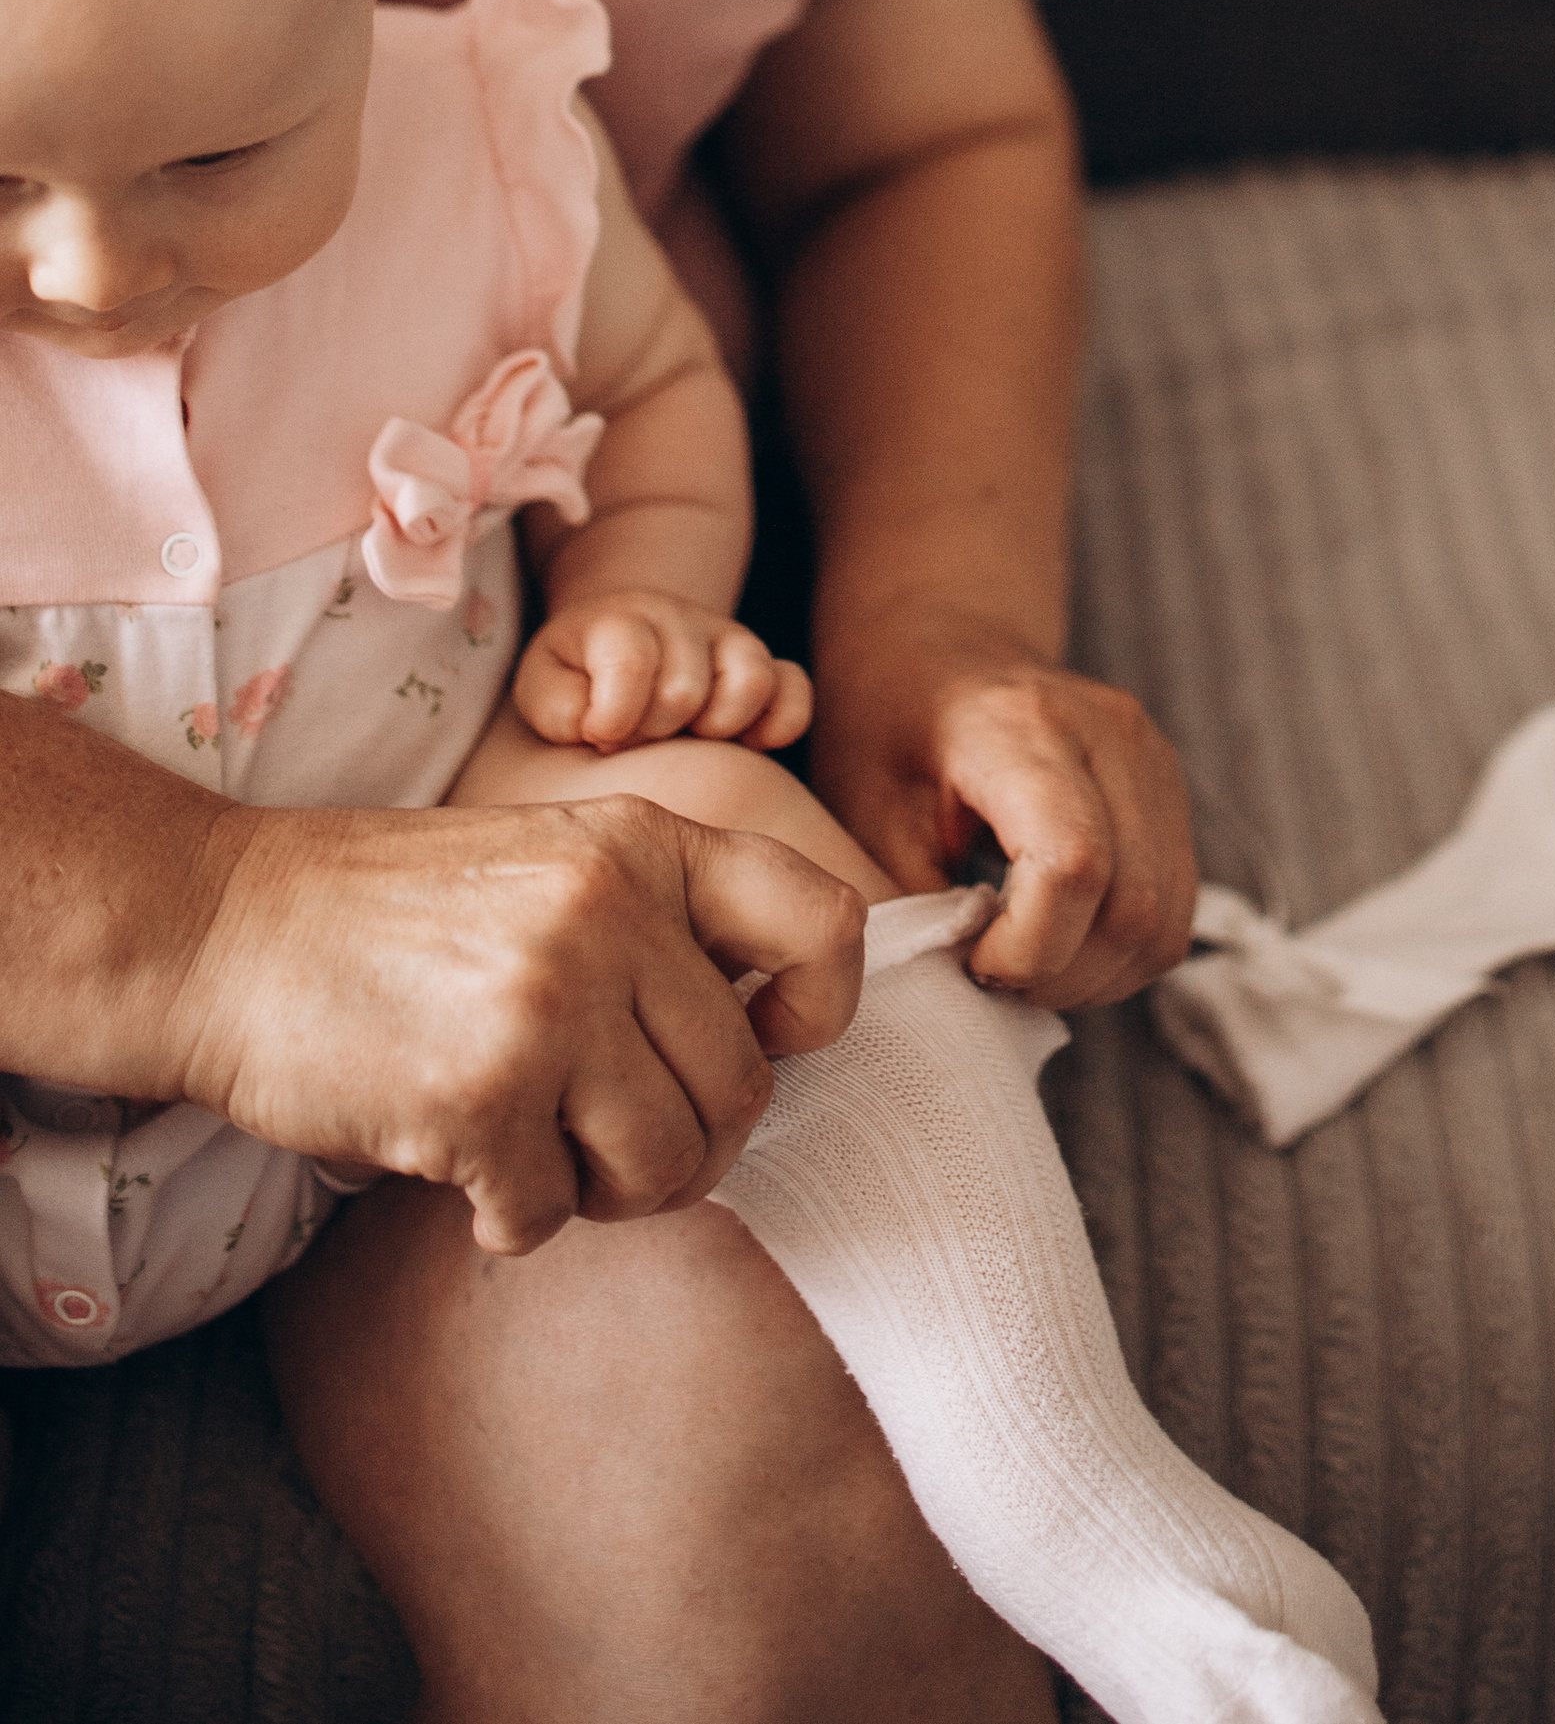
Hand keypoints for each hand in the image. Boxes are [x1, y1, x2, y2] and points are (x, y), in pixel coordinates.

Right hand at [174, 791, 864, 1256]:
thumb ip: (658, 923)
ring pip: (667, 1163)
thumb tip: (764, 1045)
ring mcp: (550, 1002)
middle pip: (741, 1085)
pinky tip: (467, 1179)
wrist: (224, 930)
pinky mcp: (480, 1096)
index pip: (823, 923)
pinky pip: (553, 1211)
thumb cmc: (392, 913)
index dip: (818, 1011)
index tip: (763, 1045)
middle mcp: (613, 912)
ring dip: (612, 1195)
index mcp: (644, 842)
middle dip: (690, 1147)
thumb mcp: (552, 860)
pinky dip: (514, 1219)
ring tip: (547, 1166)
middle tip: (615, 1150)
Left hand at [514, 590, 813, 756]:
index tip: (599, 737)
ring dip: (716, 728)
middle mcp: (681, 619)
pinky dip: (780, 723)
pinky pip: (795, 690)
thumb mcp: (544, 687)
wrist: (621, 638)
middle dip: (655, 733)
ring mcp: (729, 639)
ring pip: (751, 681)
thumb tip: (601, 727)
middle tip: (636, 739)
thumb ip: (558, 706)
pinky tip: (749, 744)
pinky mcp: (766, 665)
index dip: (614, 718)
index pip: (631, 663)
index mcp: (620, 619)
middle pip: (686, 689)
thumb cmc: (578, 676)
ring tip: (686, 738)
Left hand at [811, 612, 1196, 1009]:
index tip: (971, 960)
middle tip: (992, 974)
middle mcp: (1109, 732)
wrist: (942, 644)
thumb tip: (957, 990)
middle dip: (1060, 974)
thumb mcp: (864, 808)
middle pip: (1131, 904)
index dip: (1029, 947)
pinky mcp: (1172, 788)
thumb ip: (913, 900)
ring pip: (1165, 919)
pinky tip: (1061, 940)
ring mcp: (1153, 756)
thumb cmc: (889, 723)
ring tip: (1025, 961)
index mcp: (1021, 725)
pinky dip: (1123, 952)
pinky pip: (1174, 907)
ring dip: (1097, 974)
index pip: (1073, 862)